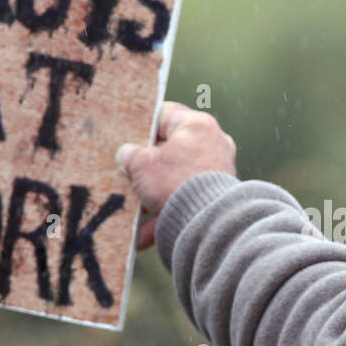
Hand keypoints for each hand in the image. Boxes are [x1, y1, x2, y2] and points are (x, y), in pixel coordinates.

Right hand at [116, 101, 236, 250]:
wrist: (208, 223)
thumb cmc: (176, 184)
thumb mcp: (142, 165)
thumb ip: (131, 155)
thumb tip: (127, 155)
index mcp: (196, 125)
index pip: (164, 114)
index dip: (142, 124)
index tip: (127, 135)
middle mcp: (213, 143)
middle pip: (171, 149)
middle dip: (148, 165)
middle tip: (129, 172)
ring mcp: (218, 170)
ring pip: (177, 177)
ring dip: (155, 193)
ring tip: (136, 207)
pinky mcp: (218, 195)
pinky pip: (187, 199)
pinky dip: (168, 212)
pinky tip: (147, 231)